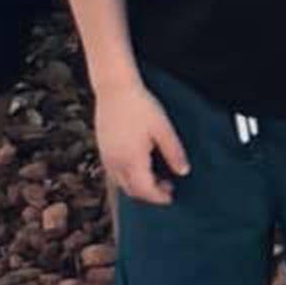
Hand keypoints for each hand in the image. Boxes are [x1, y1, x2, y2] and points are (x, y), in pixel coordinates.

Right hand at [95, 77, 189, 204]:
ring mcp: (106, 156)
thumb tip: (183, 172)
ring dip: (138, 186)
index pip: (145, 190)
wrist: (114, 87)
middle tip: (167, 186)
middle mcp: (116, 162)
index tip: (171, 196)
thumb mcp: (163, 128)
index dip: (159, 197)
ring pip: (121, 183)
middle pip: (132, 191)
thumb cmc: (139, 105)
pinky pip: (114, 173)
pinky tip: (138, 164)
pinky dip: (127, 176)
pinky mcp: (102, 148)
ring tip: (154, 175)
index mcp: (132, 160)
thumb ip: (174, 152)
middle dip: (150, 193)